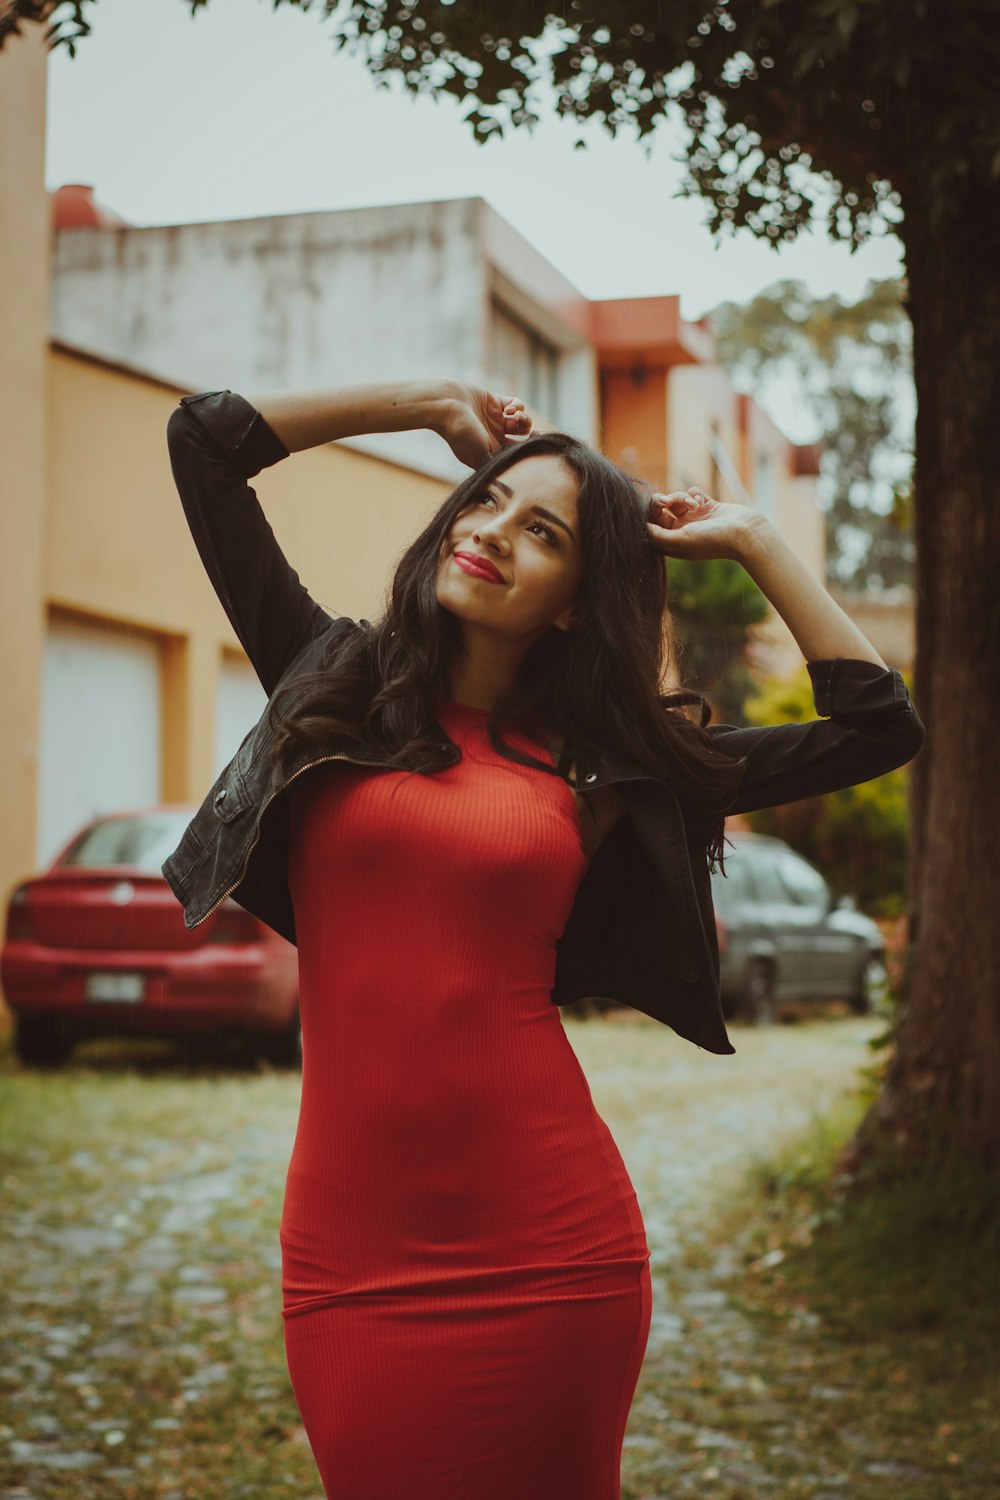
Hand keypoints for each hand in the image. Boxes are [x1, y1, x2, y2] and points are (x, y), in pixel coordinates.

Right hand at [436, 381, 533, 467]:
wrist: (447, 406)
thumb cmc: (461, 435)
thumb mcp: (480, 457)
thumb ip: (498, 465)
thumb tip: (516, 479)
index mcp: (490, 452)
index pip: (514, 454)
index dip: (526, 451)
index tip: (535, 447)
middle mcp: (494, 436)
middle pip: (521, 438)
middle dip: (530, 435)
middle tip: (535, 433)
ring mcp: (495, 419)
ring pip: (520, 421)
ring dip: (523, 420)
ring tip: (516, 418)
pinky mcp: (495, 401)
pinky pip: (515, 404)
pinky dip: (518, 406)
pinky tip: (510, 409)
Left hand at [646, 486, 771, 562]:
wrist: (745, 533)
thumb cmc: (713, 541)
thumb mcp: (680, 540)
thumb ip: (657, 534)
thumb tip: (640, 526)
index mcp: (674, 542)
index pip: (652, 526)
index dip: (649, 515)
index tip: (655, 508)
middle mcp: (682, 530)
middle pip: (661, 510)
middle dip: (663, 502)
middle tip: (667, 501)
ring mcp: (695, 517)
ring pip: (677, 499)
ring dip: (682, 497)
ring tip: (694, 504)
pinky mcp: (707, 505)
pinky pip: (692, 492)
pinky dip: (695, 493)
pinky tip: (702, 501)